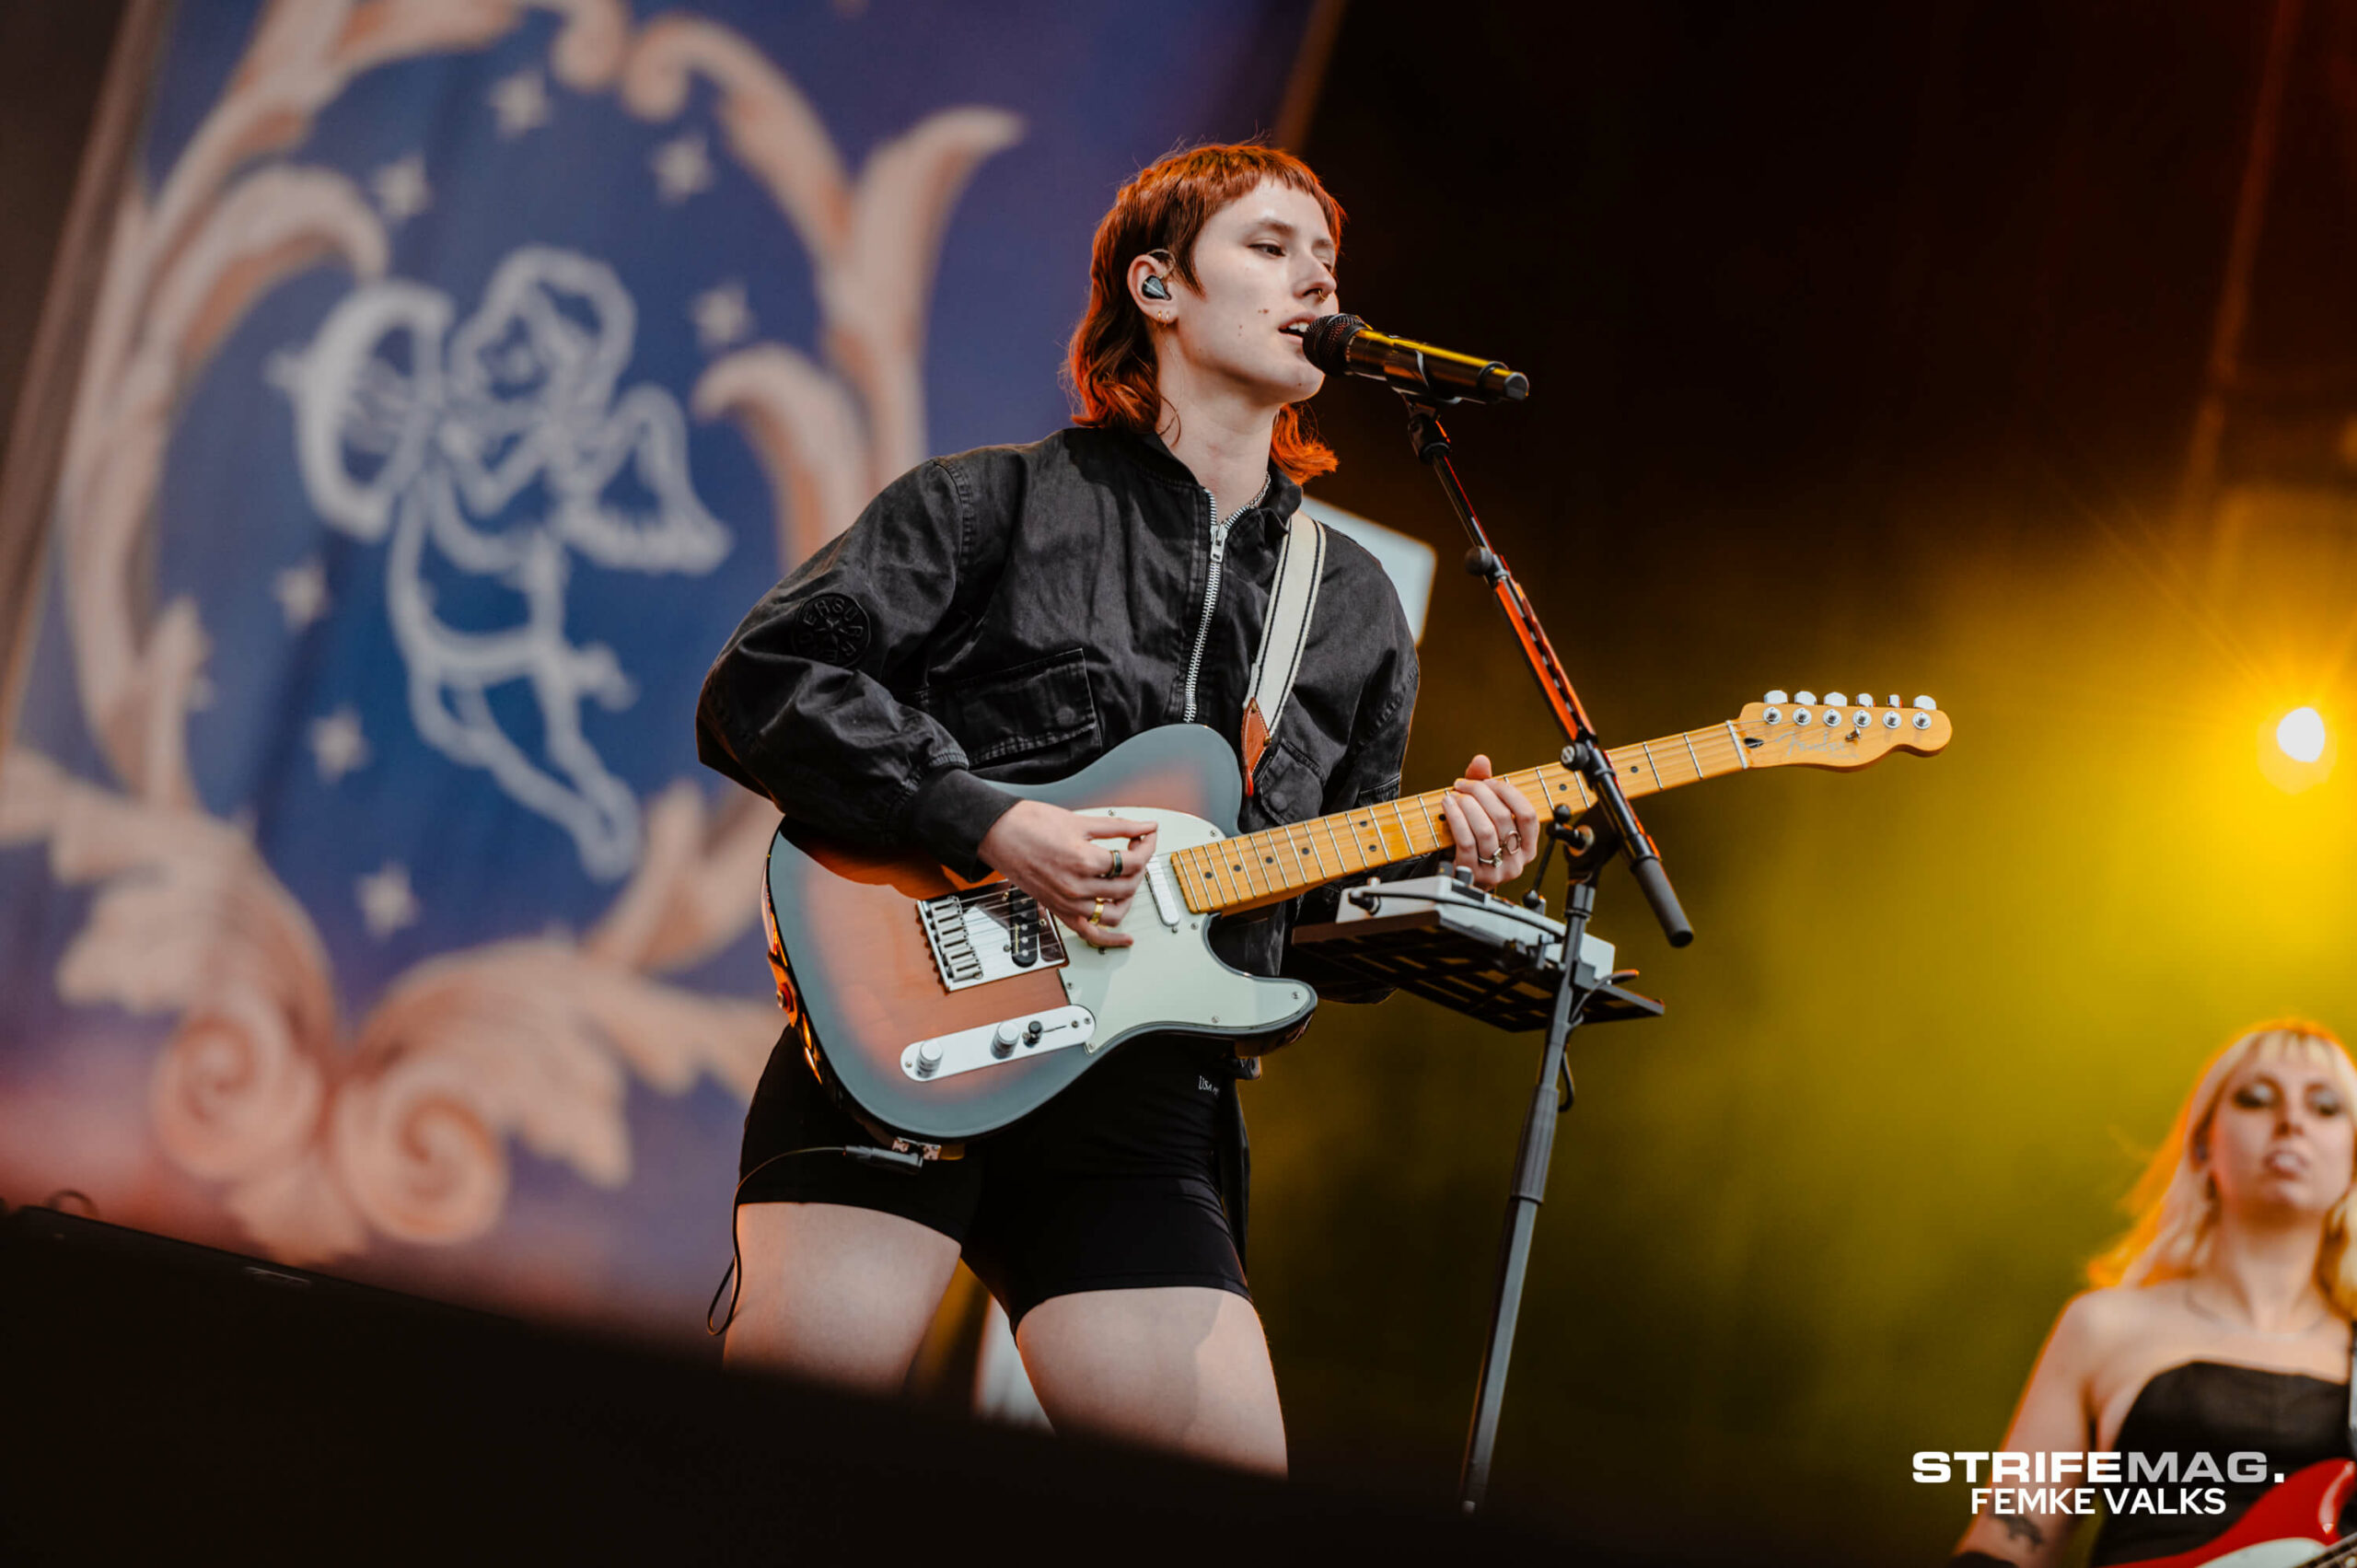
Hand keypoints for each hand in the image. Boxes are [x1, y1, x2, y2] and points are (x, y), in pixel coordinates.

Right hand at [976, 800, 1158, 947]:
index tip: (1147, 836)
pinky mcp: (1059, 911)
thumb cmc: (1030, 825)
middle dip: (1139, 865)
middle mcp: (1077, 887)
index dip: (1147, 847)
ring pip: (1115, 913)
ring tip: (1127, 878)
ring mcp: (1068, 903)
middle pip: (1127, 885)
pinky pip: (1090, 935)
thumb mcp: (1080, 820)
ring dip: (1128, 896)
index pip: (1132, 862)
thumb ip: (1119, 827)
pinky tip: (1126, 939)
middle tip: (1136, 848)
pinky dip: (1111, 941)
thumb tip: (1145, 827)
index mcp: (1084, 861)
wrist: (999, 834)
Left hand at [1441, 755, 1537, 891]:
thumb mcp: (1487, 817)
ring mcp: (1496, 870)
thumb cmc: (1478, 843)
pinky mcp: (1473, 874)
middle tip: (1463, 784)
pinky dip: (1455, 819)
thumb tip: (1481, 759)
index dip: (1508, 793)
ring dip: (1467, 805)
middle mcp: (1516, 861)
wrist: (1461, 877)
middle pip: (1503, 818)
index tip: (1489, 782)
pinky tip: (1447, 806)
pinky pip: (1466, 841)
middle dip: (1481, 794)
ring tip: (1454, 795)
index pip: (1529, 814)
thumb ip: (1486, 788)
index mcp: (1528, 847)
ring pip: (1485, 830)